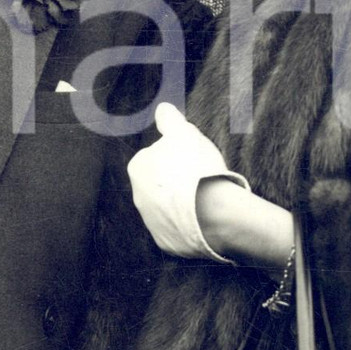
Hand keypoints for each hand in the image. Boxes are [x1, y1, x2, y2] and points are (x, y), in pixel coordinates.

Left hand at [126, 103, 249, 260]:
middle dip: (177, 181)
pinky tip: (203, 218)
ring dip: (182, 203)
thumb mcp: (184, 132)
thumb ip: (170, 118)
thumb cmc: (196, 168)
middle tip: (201, 179)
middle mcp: (137, 196)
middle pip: (160, 182)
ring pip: (167, 206)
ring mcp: (150, 221)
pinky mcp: (164, 241)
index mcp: (138, 167)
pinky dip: (187, 223)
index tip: (193, 160)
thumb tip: (162, 108)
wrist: (212, 213)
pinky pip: (176, 228)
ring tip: (205, 200)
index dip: (177, 156)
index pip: (157, 156)